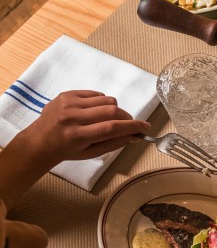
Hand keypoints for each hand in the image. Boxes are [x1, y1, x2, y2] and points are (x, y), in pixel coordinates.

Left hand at [17, 91, 148, 165]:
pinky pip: (96, 94)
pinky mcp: (67, 94)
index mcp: (77, 136)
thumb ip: (114, 143)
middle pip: (111, 111)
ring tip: (108, 119)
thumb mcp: (91, 153)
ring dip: (115, 110)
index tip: (145, 127)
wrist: (39, 141)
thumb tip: (135, 135)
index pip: (111, 127)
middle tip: (128, 125)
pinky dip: (102, 102)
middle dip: (126, 117)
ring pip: (106, 100)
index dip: (132, 126)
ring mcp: (68, 103)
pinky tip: (95, 112)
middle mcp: (72, 117)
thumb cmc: (67, 151)